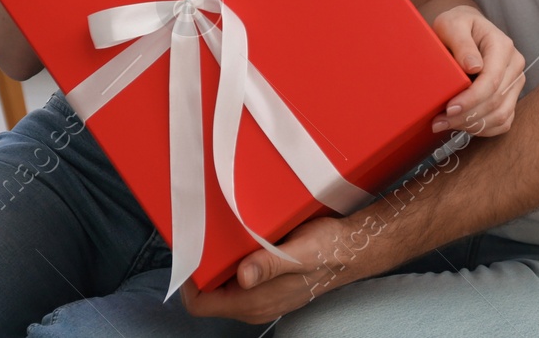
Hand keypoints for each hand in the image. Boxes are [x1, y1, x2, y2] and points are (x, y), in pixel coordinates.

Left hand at [181, 215, 359, 322]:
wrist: (352, 250)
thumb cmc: (328, 249)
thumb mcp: (298, 253)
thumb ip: (269, 265)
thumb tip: (243, 276)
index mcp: (254, 302)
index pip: (201, 304)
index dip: (188, 282)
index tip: (186, 252)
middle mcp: (254, 305)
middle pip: (208, 294)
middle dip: (201, 268)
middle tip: (200, 235)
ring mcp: (260, 297)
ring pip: (222, 285)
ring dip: (217, 262)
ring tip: (218, 234)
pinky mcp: (268, 286)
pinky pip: (238, 278)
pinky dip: (231, 261)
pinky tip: (239, 239)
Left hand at [430, 5, 525, 136]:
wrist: (466, 28)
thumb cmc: (457, 25)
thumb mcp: (452, 25)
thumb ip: (462, 43)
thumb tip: (474, 67)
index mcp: (502, 46)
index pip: (492, 80)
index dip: (471, 99)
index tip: (449, 109)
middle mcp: (514, 64)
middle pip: (496, 101)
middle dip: (466, 116)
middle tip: (438, 122)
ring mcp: (515, 81)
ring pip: (501, 115)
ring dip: (472, 125)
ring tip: (445, 125)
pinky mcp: (511, 95)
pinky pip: (503, 121)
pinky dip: (483, 128)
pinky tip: (462, 126)